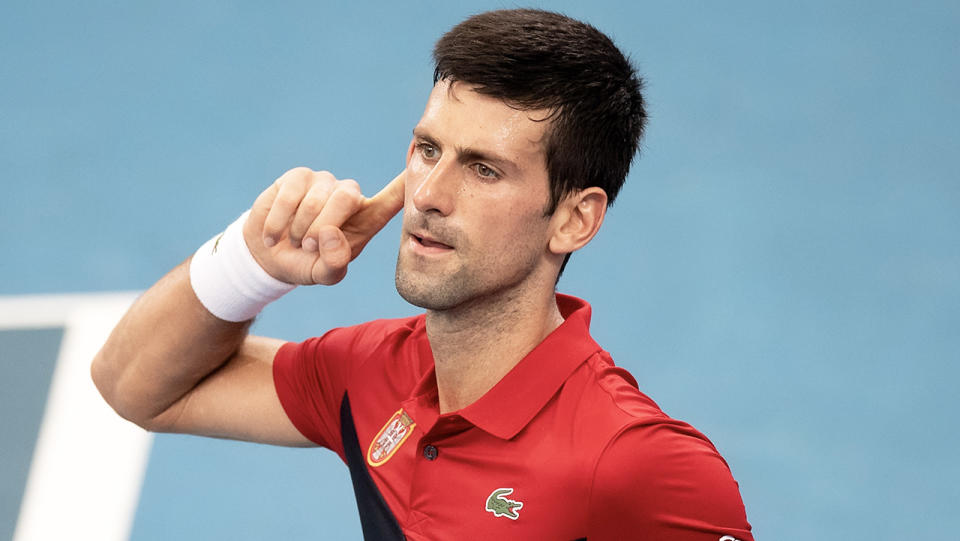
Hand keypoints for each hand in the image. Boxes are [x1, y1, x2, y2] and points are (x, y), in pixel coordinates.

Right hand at [244, 167, 404, 284]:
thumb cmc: (306, 263)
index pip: (393, 198)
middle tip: (309, 245)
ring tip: (293, 240)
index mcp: (366, 219)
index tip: (428, 160)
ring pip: (316, 197)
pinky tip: (274, 235)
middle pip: (347, 195)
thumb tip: (331, 234)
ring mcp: (324, 183)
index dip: (406, 183)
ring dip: (299, 227)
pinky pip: (290, 193)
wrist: (269, 256)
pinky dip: (279, 220)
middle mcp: (349, 196)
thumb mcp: (324, 273)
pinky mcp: (298, 177)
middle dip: (324, 224)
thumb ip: (334, 264)